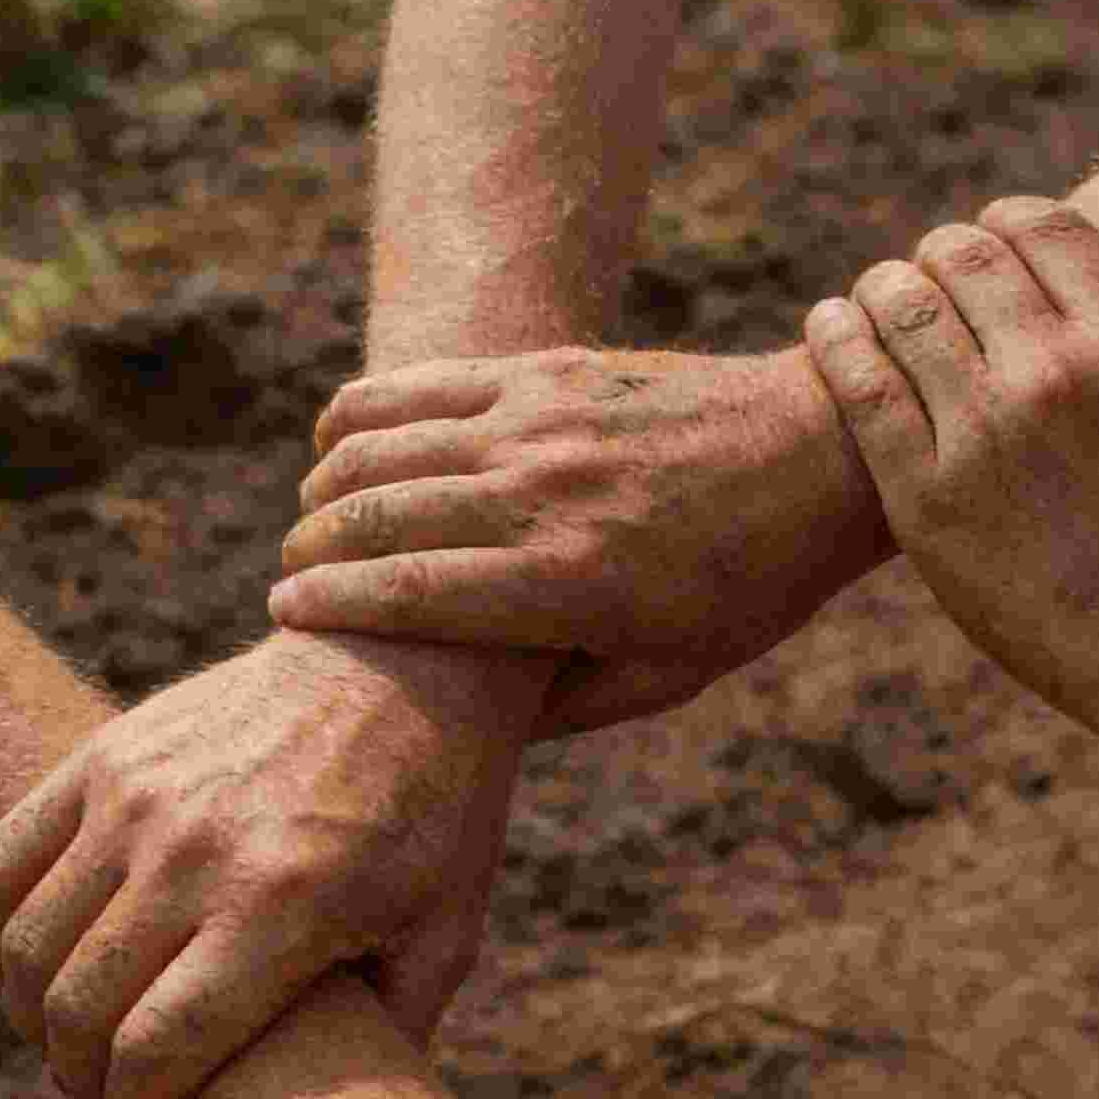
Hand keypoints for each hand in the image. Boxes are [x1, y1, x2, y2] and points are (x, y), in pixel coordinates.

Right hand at [0, 630, 536, 1098]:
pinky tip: (39, 967)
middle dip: (86, 1082)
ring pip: (26, 947)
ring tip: (82, 1040)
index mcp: (283, 907)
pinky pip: (1, 864)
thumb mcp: (447, 935)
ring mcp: (137, 797)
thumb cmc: (440, 815)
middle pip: (78, 1011)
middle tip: (118, 1097)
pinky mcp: (105, 756)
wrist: (407, 665)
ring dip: (38, 1018)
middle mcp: (194, 850)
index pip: (157, 1051)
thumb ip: (393, 1035)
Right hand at [270, 346, 885, 736]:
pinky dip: (361, 415)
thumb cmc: (746, 588)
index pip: (408, 593)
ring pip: (382, 447)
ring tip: (317, 522)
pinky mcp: (544, 369)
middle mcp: (541, 494)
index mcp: (568, 582)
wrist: (814, 457)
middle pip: (375, 517)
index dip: (328, 602)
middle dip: (313, 549)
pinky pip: (419, 384)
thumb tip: (472, 729)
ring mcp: (538, 421)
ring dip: (329, 486)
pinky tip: (341, 445)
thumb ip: (564, 704)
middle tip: (295, 578)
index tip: (285, 614)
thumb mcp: (666, 675)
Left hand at [802, 197, 1098, 754]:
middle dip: (932, 263)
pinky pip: (858, 380)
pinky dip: (834, 338)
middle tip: (917, 289)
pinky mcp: (925, 494)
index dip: (995, 228)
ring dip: (878, 294)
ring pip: (900, 304)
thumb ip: (1096, 340)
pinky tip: (830, 331)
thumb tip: (1023, 285)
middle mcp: (1054, 370)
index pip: (1037, 223)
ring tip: (869, 311)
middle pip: (960, 255)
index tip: (978, 253)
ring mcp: (985, 431)